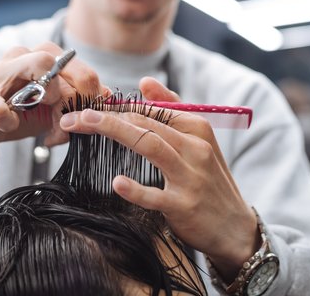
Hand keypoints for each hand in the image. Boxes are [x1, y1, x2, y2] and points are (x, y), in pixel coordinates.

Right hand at [0, 42, 106, 164]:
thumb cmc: (21, 114)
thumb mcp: (55, 110)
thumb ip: (78, 102)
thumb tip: (108, 96)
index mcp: (45, 57)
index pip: (83, 72)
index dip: (90, 102)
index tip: (85, 125)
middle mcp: (25, 54)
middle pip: (66, 65)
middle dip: (74, 102)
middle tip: (68, 127)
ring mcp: (0, 70)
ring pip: (40, 67)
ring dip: (50, 102)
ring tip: (46, 123)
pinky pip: (2, 107)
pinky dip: (9, 122)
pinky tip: (10, 127)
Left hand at [58, 76, 259, 282]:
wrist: (235, 228)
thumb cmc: (210, 181)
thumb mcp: (199, 141)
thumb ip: (173, 110)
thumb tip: (144, 82)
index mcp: (197, 127)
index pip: (151, 109)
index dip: (116, 105)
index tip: (87, 107)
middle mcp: (196, 147)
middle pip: (146, 123)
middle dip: (106, 116)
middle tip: (74, 115)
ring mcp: (191, 177)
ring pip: (151, 146)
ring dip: (115, 132)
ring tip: (85, 125)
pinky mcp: (185, 206)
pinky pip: (156, 196)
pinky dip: (136, 189)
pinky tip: (117, 182)